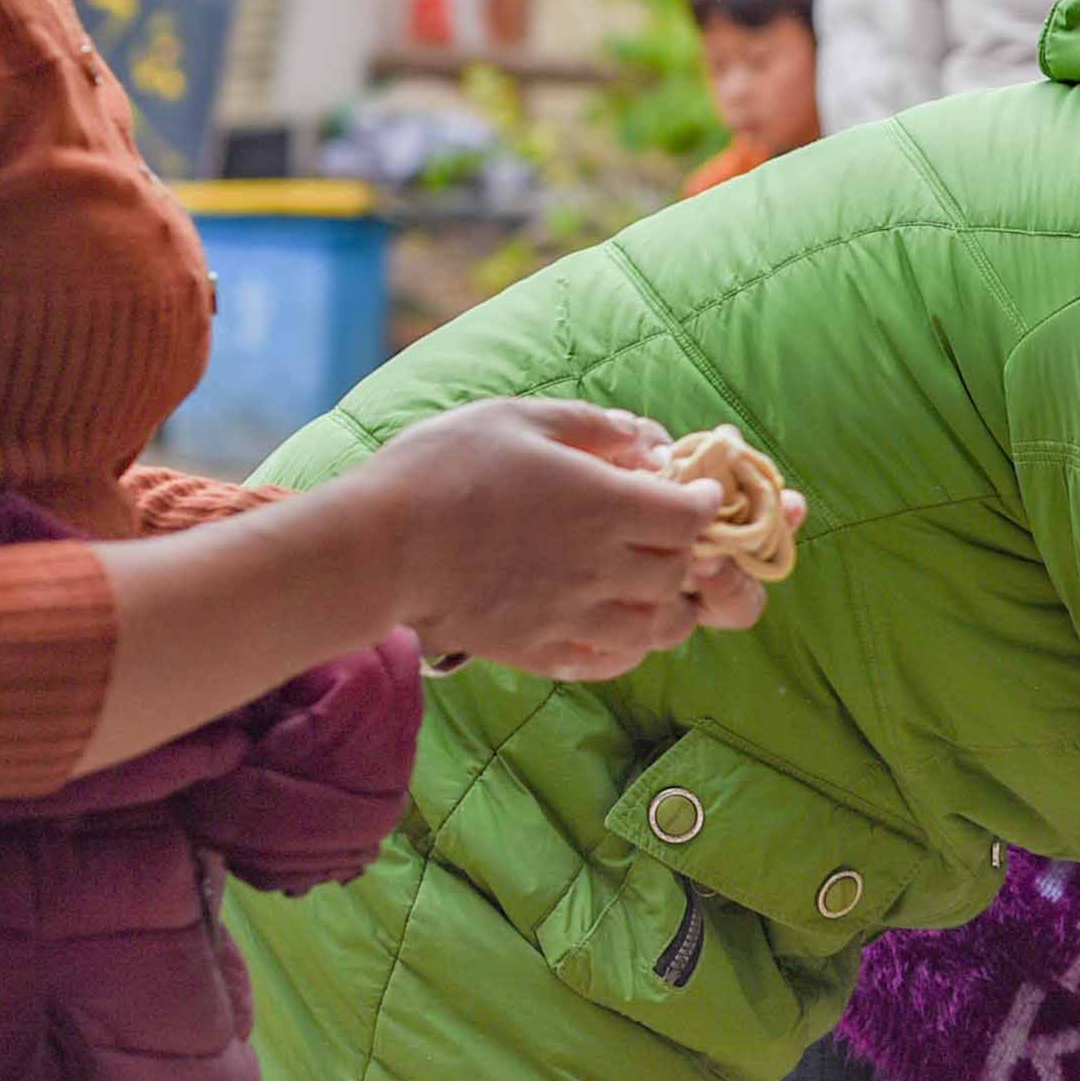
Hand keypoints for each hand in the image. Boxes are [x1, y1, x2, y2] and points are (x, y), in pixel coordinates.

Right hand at [356, 401, 790, 677]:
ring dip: (668, 608)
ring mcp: (572, 614)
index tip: (696, 492)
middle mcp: (600, 566)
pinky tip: (614, 627)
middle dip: (688, 554)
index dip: (705, 503)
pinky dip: (626, 648)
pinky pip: (608, 662)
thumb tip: (646, 438)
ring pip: (657, 628)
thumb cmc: (440, 469)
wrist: (374, 547)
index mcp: (604, 504)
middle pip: (681, 573)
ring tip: (655, 589)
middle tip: (673, 538)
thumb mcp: (517, 419)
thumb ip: (591, 426)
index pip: (692, 516)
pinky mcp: (539, 649)